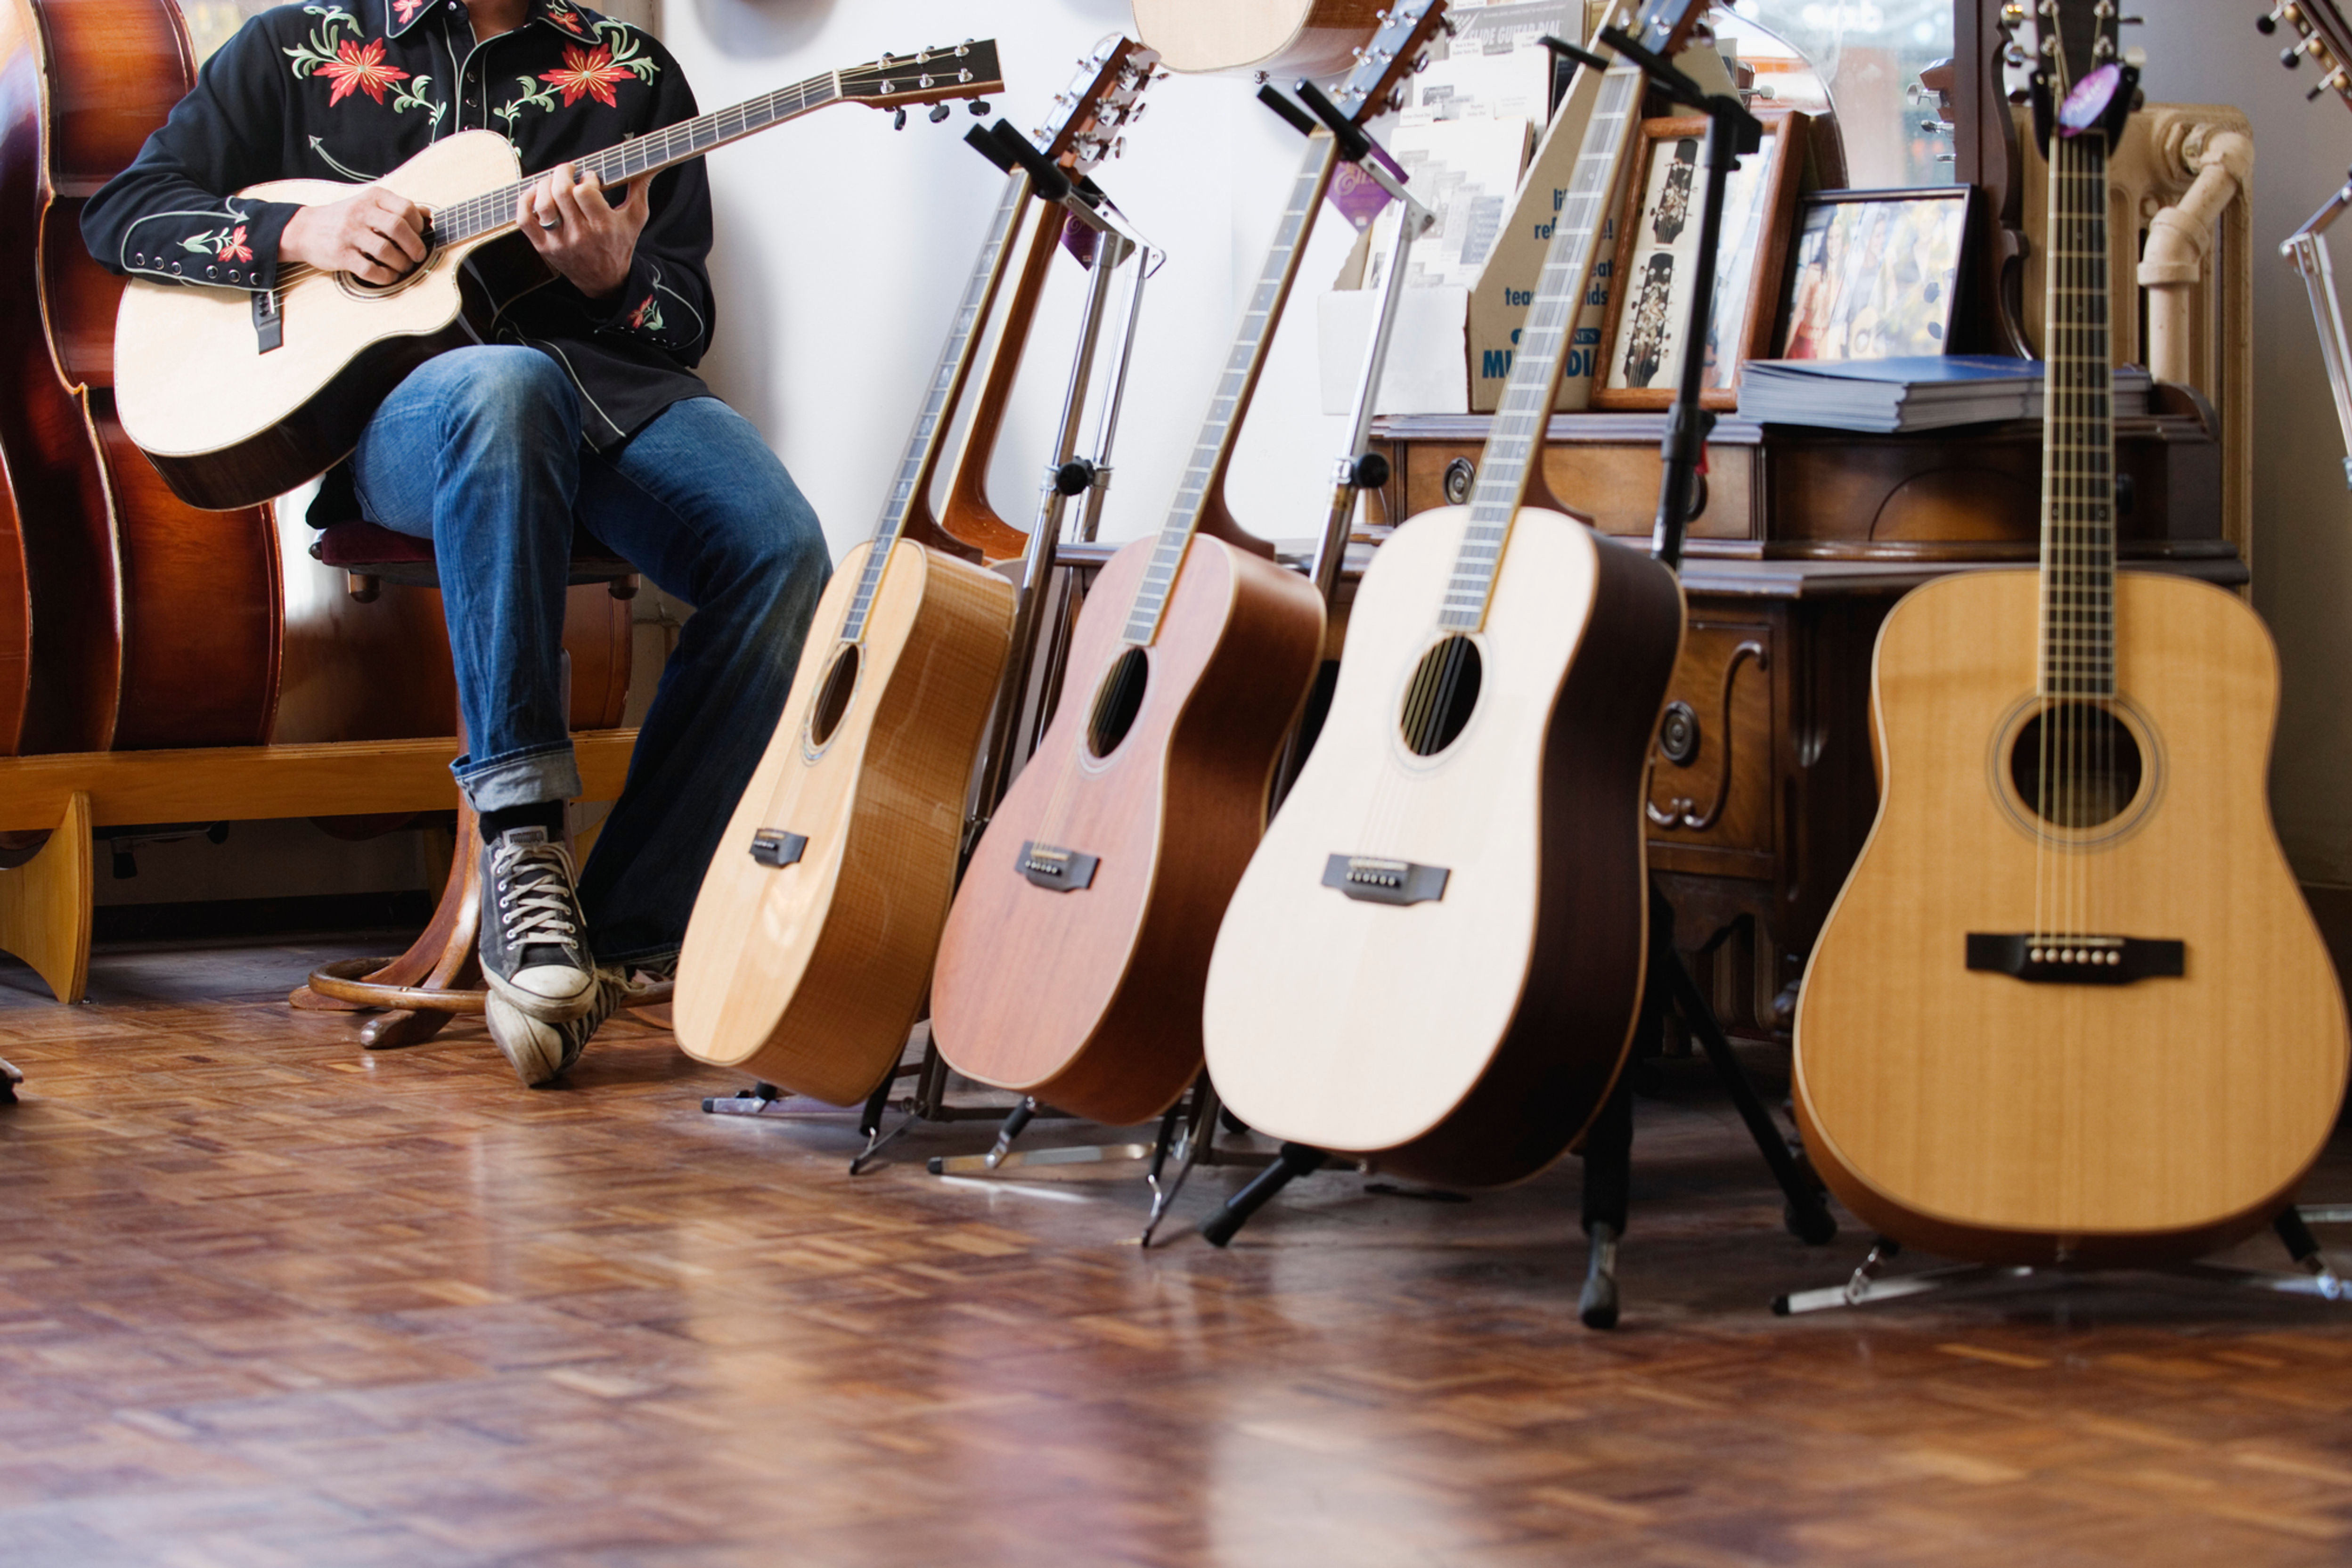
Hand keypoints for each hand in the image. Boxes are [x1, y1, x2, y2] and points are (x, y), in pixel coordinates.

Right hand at [281, 187, 429, 283]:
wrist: (305, 229)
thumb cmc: (344, 218)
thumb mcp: (368, 204)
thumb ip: (396, 209)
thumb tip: (429, 215)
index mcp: (371, 197)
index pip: (405, 208)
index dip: (419, 225)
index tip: (420, 235)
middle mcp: (360, 212)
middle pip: (399, 228)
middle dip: (415, 246)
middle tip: (418, 256)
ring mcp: (349, 233)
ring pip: (386, 250)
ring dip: (401, 264)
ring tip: (403, 267)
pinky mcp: (341, 255)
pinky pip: (370, 269)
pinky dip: (385, 276)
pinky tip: (389, 276)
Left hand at [518, 162, 648, 300]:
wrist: (605, 280)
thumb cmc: (620, 243)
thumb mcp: (635, 217)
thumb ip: (640, 187)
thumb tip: (651, 164)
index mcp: (603, 226)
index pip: (585, 192)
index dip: (586, 178)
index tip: (590, 178)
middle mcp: (580, 235)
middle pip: (561, 192)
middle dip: (562, 172)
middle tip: (569, 171)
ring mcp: (559, 242)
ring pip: (542, 204)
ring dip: (544, 184)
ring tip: (553, 181)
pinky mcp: (544, 247)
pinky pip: (524, 220)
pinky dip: (525, 201)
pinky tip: (535, 193)